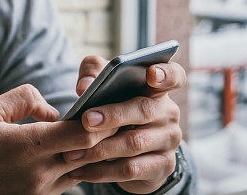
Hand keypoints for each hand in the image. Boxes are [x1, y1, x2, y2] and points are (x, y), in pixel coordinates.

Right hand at [0, 84, 116, 194]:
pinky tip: (77, 151)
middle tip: (115, 115)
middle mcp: (40, 172)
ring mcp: (42, 190)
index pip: (83, 134)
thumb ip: (24, 99)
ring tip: (101, 132)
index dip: (100, 119)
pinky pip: (70, 181)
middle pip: (91, 153)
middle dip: (106, 134)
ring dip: (93, 152)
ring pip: (85, 169)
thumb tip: (53, 109)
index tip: (105, 103)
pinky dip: (78, 166)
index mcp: (29, 146)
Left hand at [64, 56, 186, 193]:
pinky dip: (102, 171)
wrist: (128, 152)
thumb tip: (84, 86)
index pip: (174, 75)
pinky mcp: (163, 166)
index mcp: (158, 89)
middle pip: (144, 110)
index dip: (166, 73)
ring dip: (100, 149)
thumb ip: (94, 73)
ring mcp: (169, 140)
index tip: (152, 74)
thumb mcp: (106, 86)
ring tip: (72, 153)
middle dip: (113, 115)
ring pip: (135, 143)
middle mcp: (169, 113)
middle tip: (86, 120)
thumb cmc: (114, 109)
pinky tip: (81, 172)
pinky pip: (131, 169)